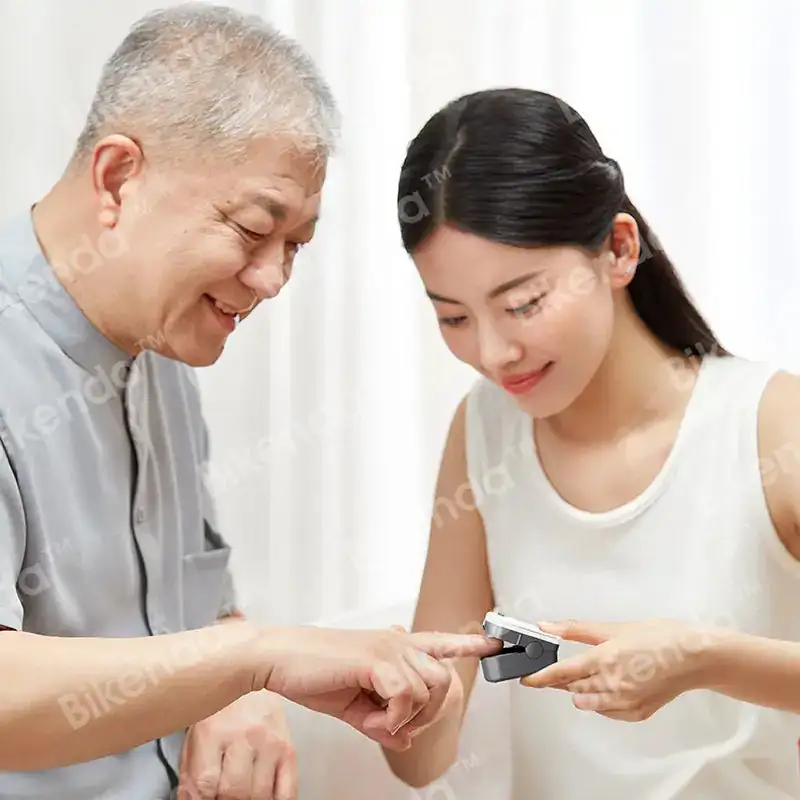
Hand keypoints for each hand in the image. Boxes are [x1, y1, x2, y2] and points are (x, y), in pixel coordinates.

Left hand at [178, 691, 296, 799]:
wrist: (248, 675)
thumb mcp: (195, 738)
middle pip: (235, 790)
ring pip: (260, 794)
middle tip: (222, 794)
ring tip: (241, 791)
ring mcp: (270, 742)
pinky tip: (264, 796)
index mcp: (214, 731)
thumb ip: (191, 775)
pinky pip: (287, 791)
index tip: (205, 799)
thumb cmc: (220, 711)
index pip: (206, 783)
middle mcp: (245, 734)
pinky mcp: (289, 749)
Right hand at [256, 625, 499, 749]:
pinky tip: (371, 719)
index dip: (469, 642)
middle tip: (396, 728)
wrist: (279, 659)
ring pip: (429, 689)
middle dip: (429, 714)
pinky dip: (392, 718)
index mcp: (393, 646)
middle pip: (444, 681)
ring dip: (407, 718)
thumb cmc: (312, 675)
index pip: (440, 641)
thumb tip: (404, 742)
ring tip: (375, 721)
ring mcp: (389, 647)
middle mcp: (397, 641)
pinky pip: (406, 696)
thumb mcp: (353, 706)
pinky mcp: (377, 658)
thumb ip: (382, 723)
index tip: (495, 642)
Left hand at [520, 619, 710, 720]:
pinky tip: (610, 686)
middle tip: (561, 669)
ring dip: (582, 691)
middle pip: (572, 688)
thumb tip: (547, 627)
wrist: (694, 657)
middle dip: (563, 680)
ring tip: (592, 674)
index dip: (540, 677)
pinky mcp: (636, 713)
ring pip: (588, 703)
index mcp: (603, 660)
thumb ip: (576, 629)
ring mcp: (624, 702)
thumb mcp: (613, 627)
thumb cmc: (659, 637)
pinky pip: (607, 711)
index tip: (526, 679)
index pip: (561, 673)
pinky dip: (602, 702)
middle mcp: (612, 685)